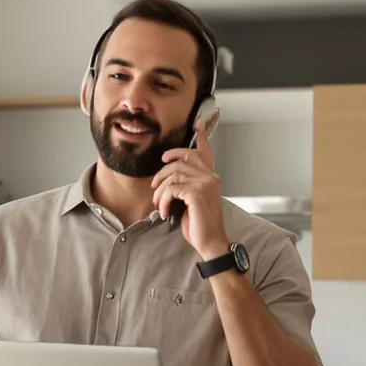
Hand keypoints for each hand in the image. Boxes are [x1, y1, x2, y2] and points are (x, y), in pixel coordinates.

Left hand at [152, 122, 226, 259]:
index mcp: (210, 178)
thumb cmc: (201, 225)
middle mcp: (210, 177)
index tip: (199, 122)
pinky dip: (164, 200)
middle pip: (182, 159)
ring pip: (173, 174)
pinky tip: (165, 211)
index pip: (205, 152)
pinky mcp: (197, 194)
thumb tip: (169, 181)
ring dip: (160, 189)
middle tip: (155, 184)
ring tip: (158, 202)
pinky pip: (172, 188)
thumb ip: (186, 187)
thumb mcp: (192, 202)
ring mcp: (205, 184)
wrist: (211, 243)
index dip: (201, 136)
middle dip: (163, 170)